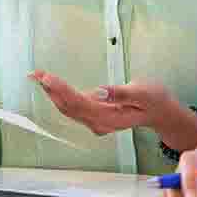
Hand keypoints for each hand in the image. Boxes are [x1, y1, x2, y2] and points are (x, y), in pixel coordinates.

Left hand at [29, 72, 174, 135]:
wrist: (161, 113)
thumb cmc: (154, 101)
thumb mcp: (143, 93)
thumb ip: (120, 93)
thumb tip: (99, 92)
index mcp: (110, 118)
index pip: (80, 104)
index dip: (62, 91)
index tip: (48, 78)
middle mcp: (99, 123)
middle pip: (69, 108)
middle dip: (51, 90)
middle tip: (35, 74)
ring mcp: (96, 121)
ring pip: (68, 109)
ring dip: (52, 93)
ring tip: (38, 77)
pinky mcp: (94, 115)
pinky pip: (73, 107)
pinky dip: (60, 95)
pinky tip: (52, 85)